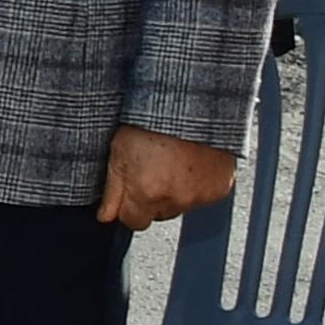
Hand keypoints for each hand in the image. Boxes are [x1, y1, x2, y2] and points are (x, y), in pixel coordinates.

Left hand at [96, 126, 239, 229]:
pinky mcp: (220, 188)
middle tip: (152, 167)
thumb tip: (105, 217)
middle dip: (152, 199)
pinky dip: (196, 185)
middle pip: (157, 215)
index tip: (130, 189)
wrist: (192, 102)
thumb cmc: (152, 119)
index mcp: (147, 193)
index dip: (128, 206)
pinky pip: (202, 196)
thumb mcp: (119, 151)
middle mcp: (176, 200)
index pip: (133, 222)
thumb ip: (112, 191)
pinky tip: (190, 163)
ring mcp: (200, 196)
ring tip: (172, 161)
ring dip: (175, 192)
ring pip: (180, 206)